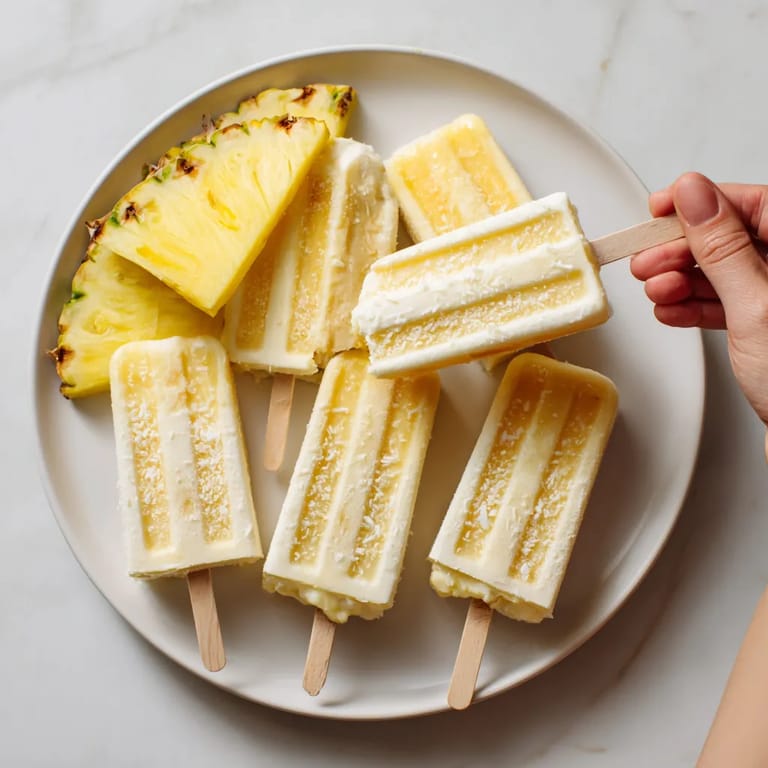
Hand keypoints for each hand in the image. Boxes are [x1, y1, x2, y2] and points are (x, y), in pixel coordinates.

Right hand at [630, 172, 767, 423]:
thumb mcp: (757, 307)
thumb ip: (723, 248)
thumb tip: (695, 197)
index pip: (752, 204)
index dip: (701, 202)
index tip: (661, 208)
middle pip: (731, 237)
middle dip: (683, 250)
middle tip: (648, 262)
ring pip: (723, 271)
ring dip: (682, 281)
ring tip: (657, 291)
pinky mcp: (765, 324)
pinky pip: (725, 303)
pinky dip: (694, 307)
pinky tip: (672, 310)